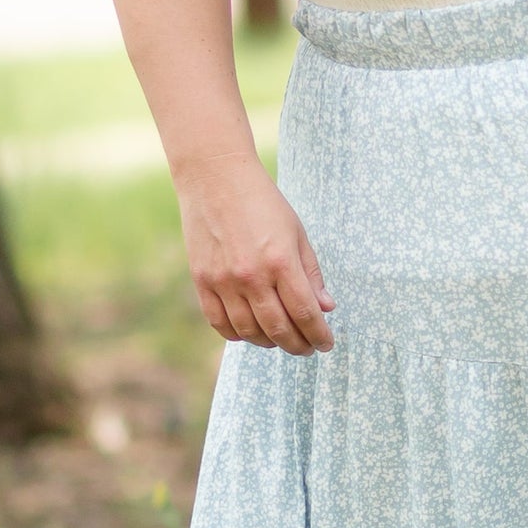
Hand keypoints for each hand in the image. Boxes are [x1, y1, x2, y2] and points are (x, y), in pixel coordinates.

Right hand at [177, 152, 334, 354]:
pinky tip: (251, 332)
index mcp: (281, 261)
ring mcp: (223, 281)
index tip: (326, 343)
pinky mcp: (202, 281)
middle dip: (298, 345)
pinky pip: (220, 323)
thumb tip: (326, 308)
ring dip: (270, 343)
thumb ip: (311, 273)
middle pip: (278, 329)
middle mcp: (251, 276)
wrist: (216, 178)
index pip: (305, 313)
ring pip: (249, 332)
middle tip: (307, 348)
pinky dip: (238, 335)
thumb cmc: (262, 202)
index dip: (319, 335)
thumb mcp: (297, 233)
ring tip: (281, 340)